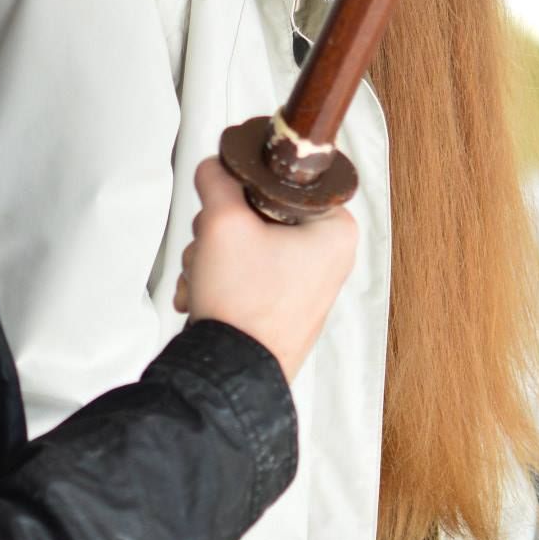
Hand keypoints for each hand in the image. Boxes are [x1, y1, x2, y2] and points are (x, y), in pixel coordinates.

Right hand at [172, 157, 356, 381]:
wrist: (230, 373)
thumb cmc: (243, 308)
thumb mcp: (221, 221)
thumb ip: (216, 177)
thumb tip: (215, 166)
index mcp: (333, 230)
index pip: (285, 177)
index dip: (246, 183)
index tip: (228, 198)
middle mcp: (327, 255)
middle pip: (259, 209)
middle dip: (220, 227)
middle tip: (215, 245)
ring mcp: (304, 281)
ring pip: (246, 238)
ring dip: (213, 252)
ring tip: (206, 275)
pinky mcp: (282, 302)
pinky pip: (245, 268)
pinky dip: (218, 277)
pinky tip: (205, 293)